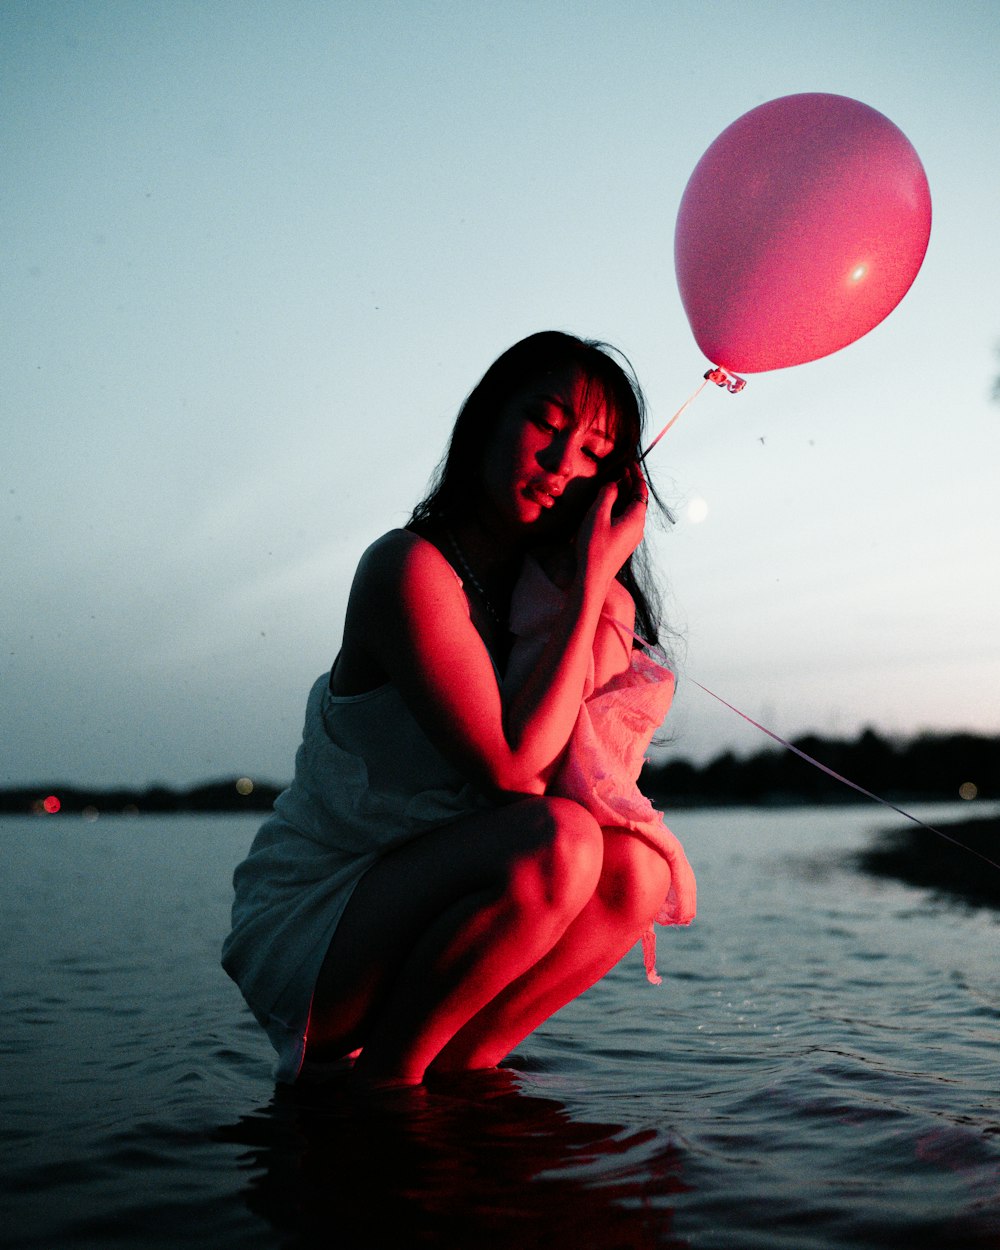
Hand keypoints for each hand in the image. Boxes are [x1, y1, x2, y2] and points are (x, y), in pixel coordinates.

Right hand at [577, 463, 647, 582]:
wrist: (593, 578)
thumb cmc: (594, 546)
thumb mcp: (597, 516)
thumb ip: (607, 495)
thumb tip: (614, 483)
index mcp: (636, 518)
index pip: (641, 491)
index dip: (636, 475)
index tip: (629, 463)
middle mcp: (638, 527)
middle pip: (637, 499)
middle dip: (629, 483)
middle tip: (619, 469)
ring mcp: (631, 537)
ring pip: (630, 509)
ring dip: (623, 495)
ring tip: (612, 483)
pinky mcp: (623, 543)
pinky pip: (625, 519)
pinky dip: (619, 507)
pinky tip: (606, 505)